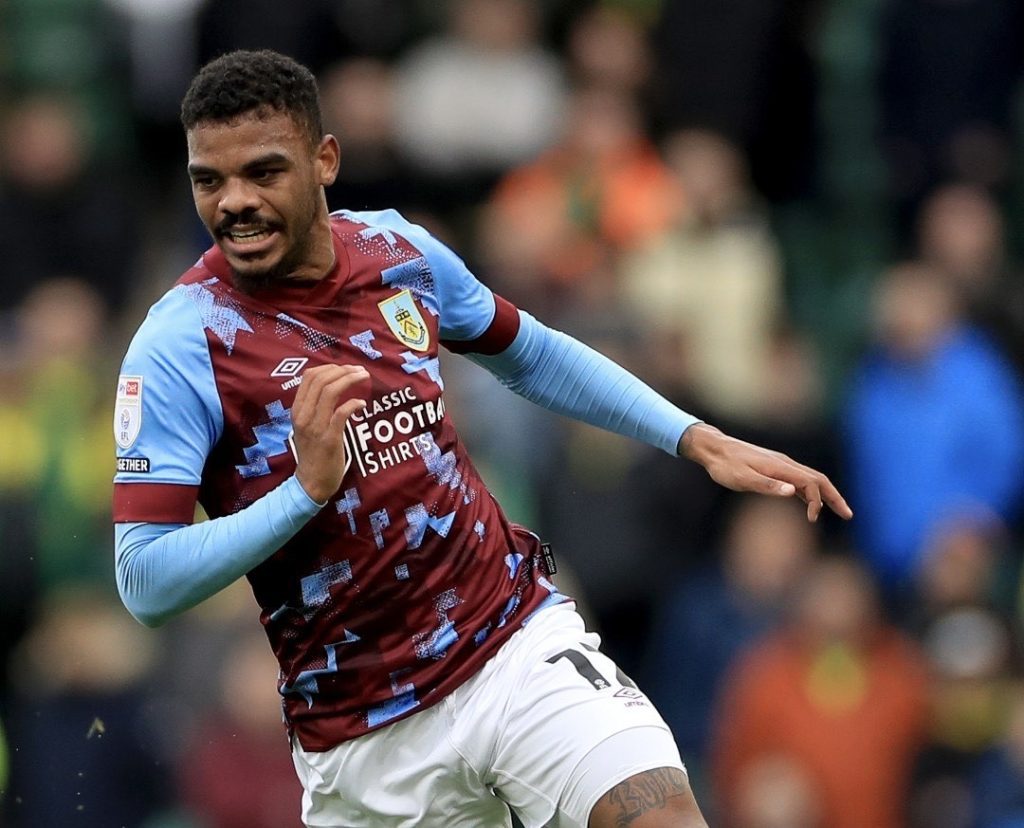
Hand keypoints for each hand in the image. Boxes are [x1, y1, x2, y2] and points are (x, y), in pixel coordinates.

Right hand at [290, 364, 368, 503]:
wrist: (311, 482)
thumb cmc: (313, 452)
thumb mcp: (306, 426)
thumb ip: (314, 407)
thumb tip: (332, 385)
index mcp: (297, 410)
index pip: (309, 377)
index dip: (330, 367)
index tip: (346, 368)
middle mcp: (303, 416)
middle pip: (321, 381)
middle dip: (343, 371)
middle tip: (359, 370)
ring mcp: (315, 427)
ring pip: (330, 392)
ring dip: (350, 380)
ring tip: (363, 378)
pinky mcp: (329, 439)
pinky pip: (341, 413)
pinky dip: (353, 404)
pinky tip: (362, 404)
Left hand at [678, 423, 852, 521]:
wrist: (714, 448)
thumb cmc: (725, 466)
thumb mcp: (742, 479)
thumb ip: (766, 485)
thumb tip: (792, 491)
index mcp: (780, 467)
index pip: (810, 483)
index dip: (816, 501)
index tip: (812, 519)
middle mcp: (785, 464)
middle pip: (819, 479)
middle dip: (835, 497)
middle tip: (849, 515)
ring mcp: (781, 465)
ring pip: (811, 479)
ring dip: (825, 495)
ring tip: (838, 510)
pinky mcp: (774, 468)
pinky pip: (799, 480)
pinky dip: (810, 492)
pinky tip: (810, 504)